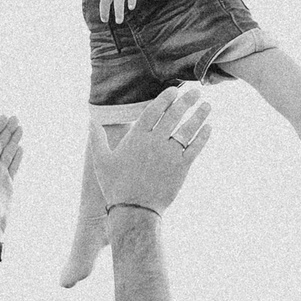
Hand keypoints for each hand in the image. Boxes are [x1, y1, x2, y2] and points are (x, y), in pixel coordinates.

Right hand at [92, 86, 214, 215]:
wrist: (133, 210)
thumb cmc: (115, 186)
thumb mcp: (101, 161)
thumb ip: (97, 139)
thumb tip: (91, 122)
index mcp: (136, 137)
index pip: (154, 110)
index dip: (165, 98)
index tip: (174, 90)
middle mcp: (154, 142)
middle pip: (173, 115)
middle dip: (186, 101)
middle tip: (195, 92)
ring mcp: (169, 154)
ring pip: (187, 129)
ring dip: (199, 115)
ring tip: (207, 106)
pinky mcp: (181, 168)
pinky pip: (195, 148)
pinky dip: (203, 137)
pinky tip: (209, 128)